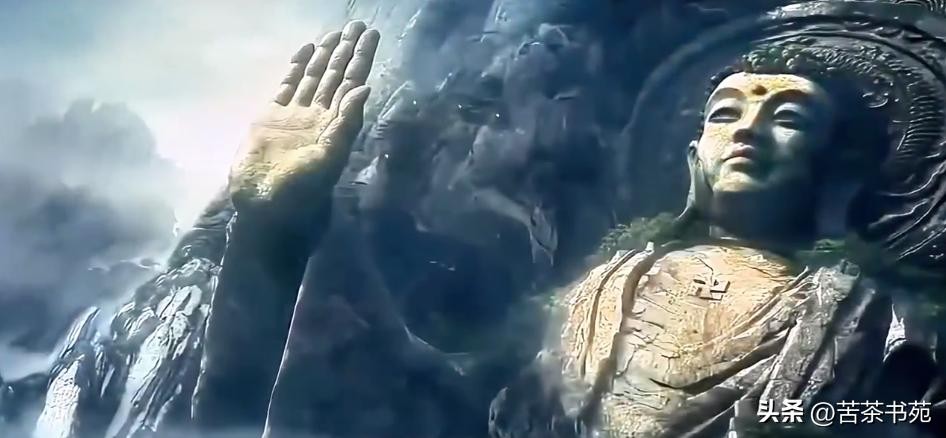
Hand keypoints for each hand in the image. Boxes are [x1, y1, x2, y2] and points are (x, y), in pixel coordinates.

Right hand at [229, 21, 379, 220]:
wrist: (265, 207)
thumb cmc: (301, 190)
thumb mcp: (330, 158)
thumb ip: (346, 123)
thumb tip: (366, 88)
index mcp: (336, 125)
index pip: (353, 84)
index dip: (362, 59)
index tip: (372, 35)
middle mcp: (318, 117)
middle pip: (335, 76)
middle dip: (346, 51)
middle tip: (357, 24)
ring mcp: (294, 116)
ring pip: (313, 78)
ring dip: (324, 56)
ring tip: (334, 33)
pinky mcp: (270, 118)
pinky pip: (287, 87)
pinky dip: (296, 69)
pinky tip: (305, 52)